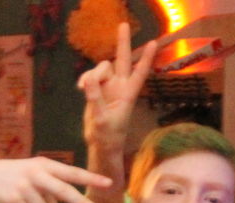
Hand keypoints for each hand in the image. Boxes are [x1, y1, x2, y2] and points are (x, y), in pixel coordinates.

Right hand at [0, 157, 111, 202]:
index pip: (72, 172)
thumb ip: (49, 196)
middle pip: (65, 192)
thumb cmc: (14, 178)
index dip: (91, 178)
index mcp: (44, 165)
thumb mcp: (34, 180)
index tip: (108, 183)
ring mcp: (25, 186)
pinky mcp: (13, 199)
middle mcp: (36, 174)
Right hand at [78, 22, 156, 151]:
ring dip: (93, 74)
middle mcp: (120, 87)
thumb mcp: (101, 118)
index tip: (154, 43)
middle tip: (123, 25)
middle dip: (123, 43)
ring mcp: (109, 88)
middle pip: (122, 60)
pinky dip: (85, 79)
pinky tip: (80, 88)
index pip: (139, 73)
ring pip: (102, 68)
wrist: (101, 144)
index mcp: (128, 95)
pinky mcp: (98, 90)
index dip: (146, 58)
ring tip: (83, 87)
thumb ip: (95, 98)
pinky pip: (91, 77)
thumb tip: (89, 79)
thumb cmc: (108, 136)